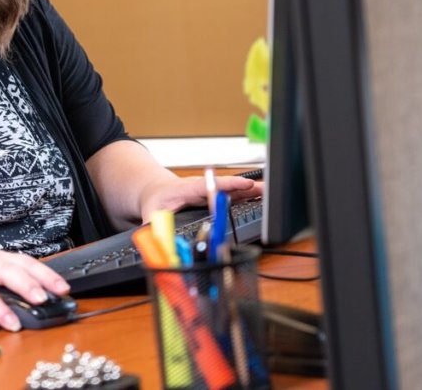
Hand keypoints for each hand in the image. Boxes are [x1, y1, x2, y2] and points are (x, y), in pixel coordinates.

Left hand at [139, 174, 262, 221]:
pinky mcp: (213, 194)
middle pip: (227, 186)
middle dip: (247, 187)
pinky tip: (260, 198)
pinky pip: (232, 194)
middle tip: (267, 190)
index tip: (245, 185)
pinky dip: (247, 195)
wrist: (155, 191)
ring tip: (271, 194)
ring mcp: (209, 190)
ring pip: (232, 189)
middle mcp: (202, 187)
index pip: (211, 186)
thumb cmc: (155, 200)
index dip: (229, 185)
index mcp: (188, 189)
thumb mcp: (150, 213)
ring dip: (251, 191)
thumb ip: (153, 226)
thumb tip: (154, 237)